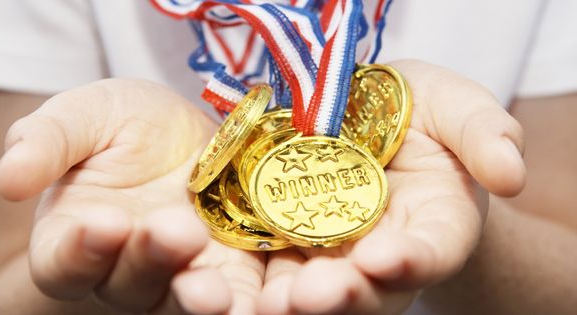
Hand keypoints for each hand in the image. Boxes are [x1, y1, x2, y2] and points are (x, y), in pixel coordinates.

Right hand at [0, 79, 264, 313]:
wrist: (184, 134)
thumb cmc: (124, 126)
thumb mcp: (86, 116)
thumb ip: (49, 140)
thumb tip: (10, 177)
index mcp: (82, 239)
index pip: (69, 261)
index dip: (82, 249)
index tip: (103, 223)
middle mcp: (134, 270)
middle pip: (142, 288)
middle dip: (162, 268)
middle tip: (184, 249)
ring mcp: (193, 272)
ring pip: (205, 301)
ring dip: (230, 301)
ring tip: (256, 291)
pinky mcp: (244, 267)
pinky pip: (260, 288)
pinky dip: (283, 291)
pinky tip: (307, 285)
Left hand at [257, 60, 525, 314]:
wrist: (365, 114)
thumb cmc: (420, 111)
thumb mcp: (456, 107)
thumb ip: (485, 134)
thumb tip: (511, 174)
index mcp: (435, 221)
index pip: (434, 249)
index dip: (414, 258)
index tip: (386, 258)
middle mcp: (383, 248)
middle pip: (370, 287)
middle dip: (344, 295)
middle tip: (313, 295)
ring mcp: (333, 249)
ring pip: (317, 287)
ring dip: (294, 299)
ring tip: (271, 301)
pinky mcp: (287, 239)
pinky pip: (272, 267)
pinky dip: (256, 281)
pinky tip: (235, 288)